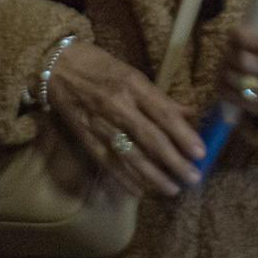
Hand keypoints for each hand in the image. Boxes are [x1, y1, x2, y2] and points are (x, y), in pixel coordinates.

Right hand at [48, 41, 203, 197]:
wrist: (56, 68)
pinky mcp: (85, 138)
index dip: (184, 135)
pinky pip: (107, 162)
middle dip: (174, 161)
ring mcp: (100, 124)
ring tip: (172, 189)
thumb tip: (191, 114)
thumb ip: (161, 98)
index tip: (201, 153)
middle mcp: (118, 106)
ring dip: (152, 176)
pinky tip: (139, 190)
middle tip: (193, 177)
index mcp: (134, 86)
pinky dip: (123, 178)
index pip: (164, 115)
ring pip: (130, 155)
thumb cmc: (101, 66)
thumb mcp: (134, 74)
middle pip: (150, 139)